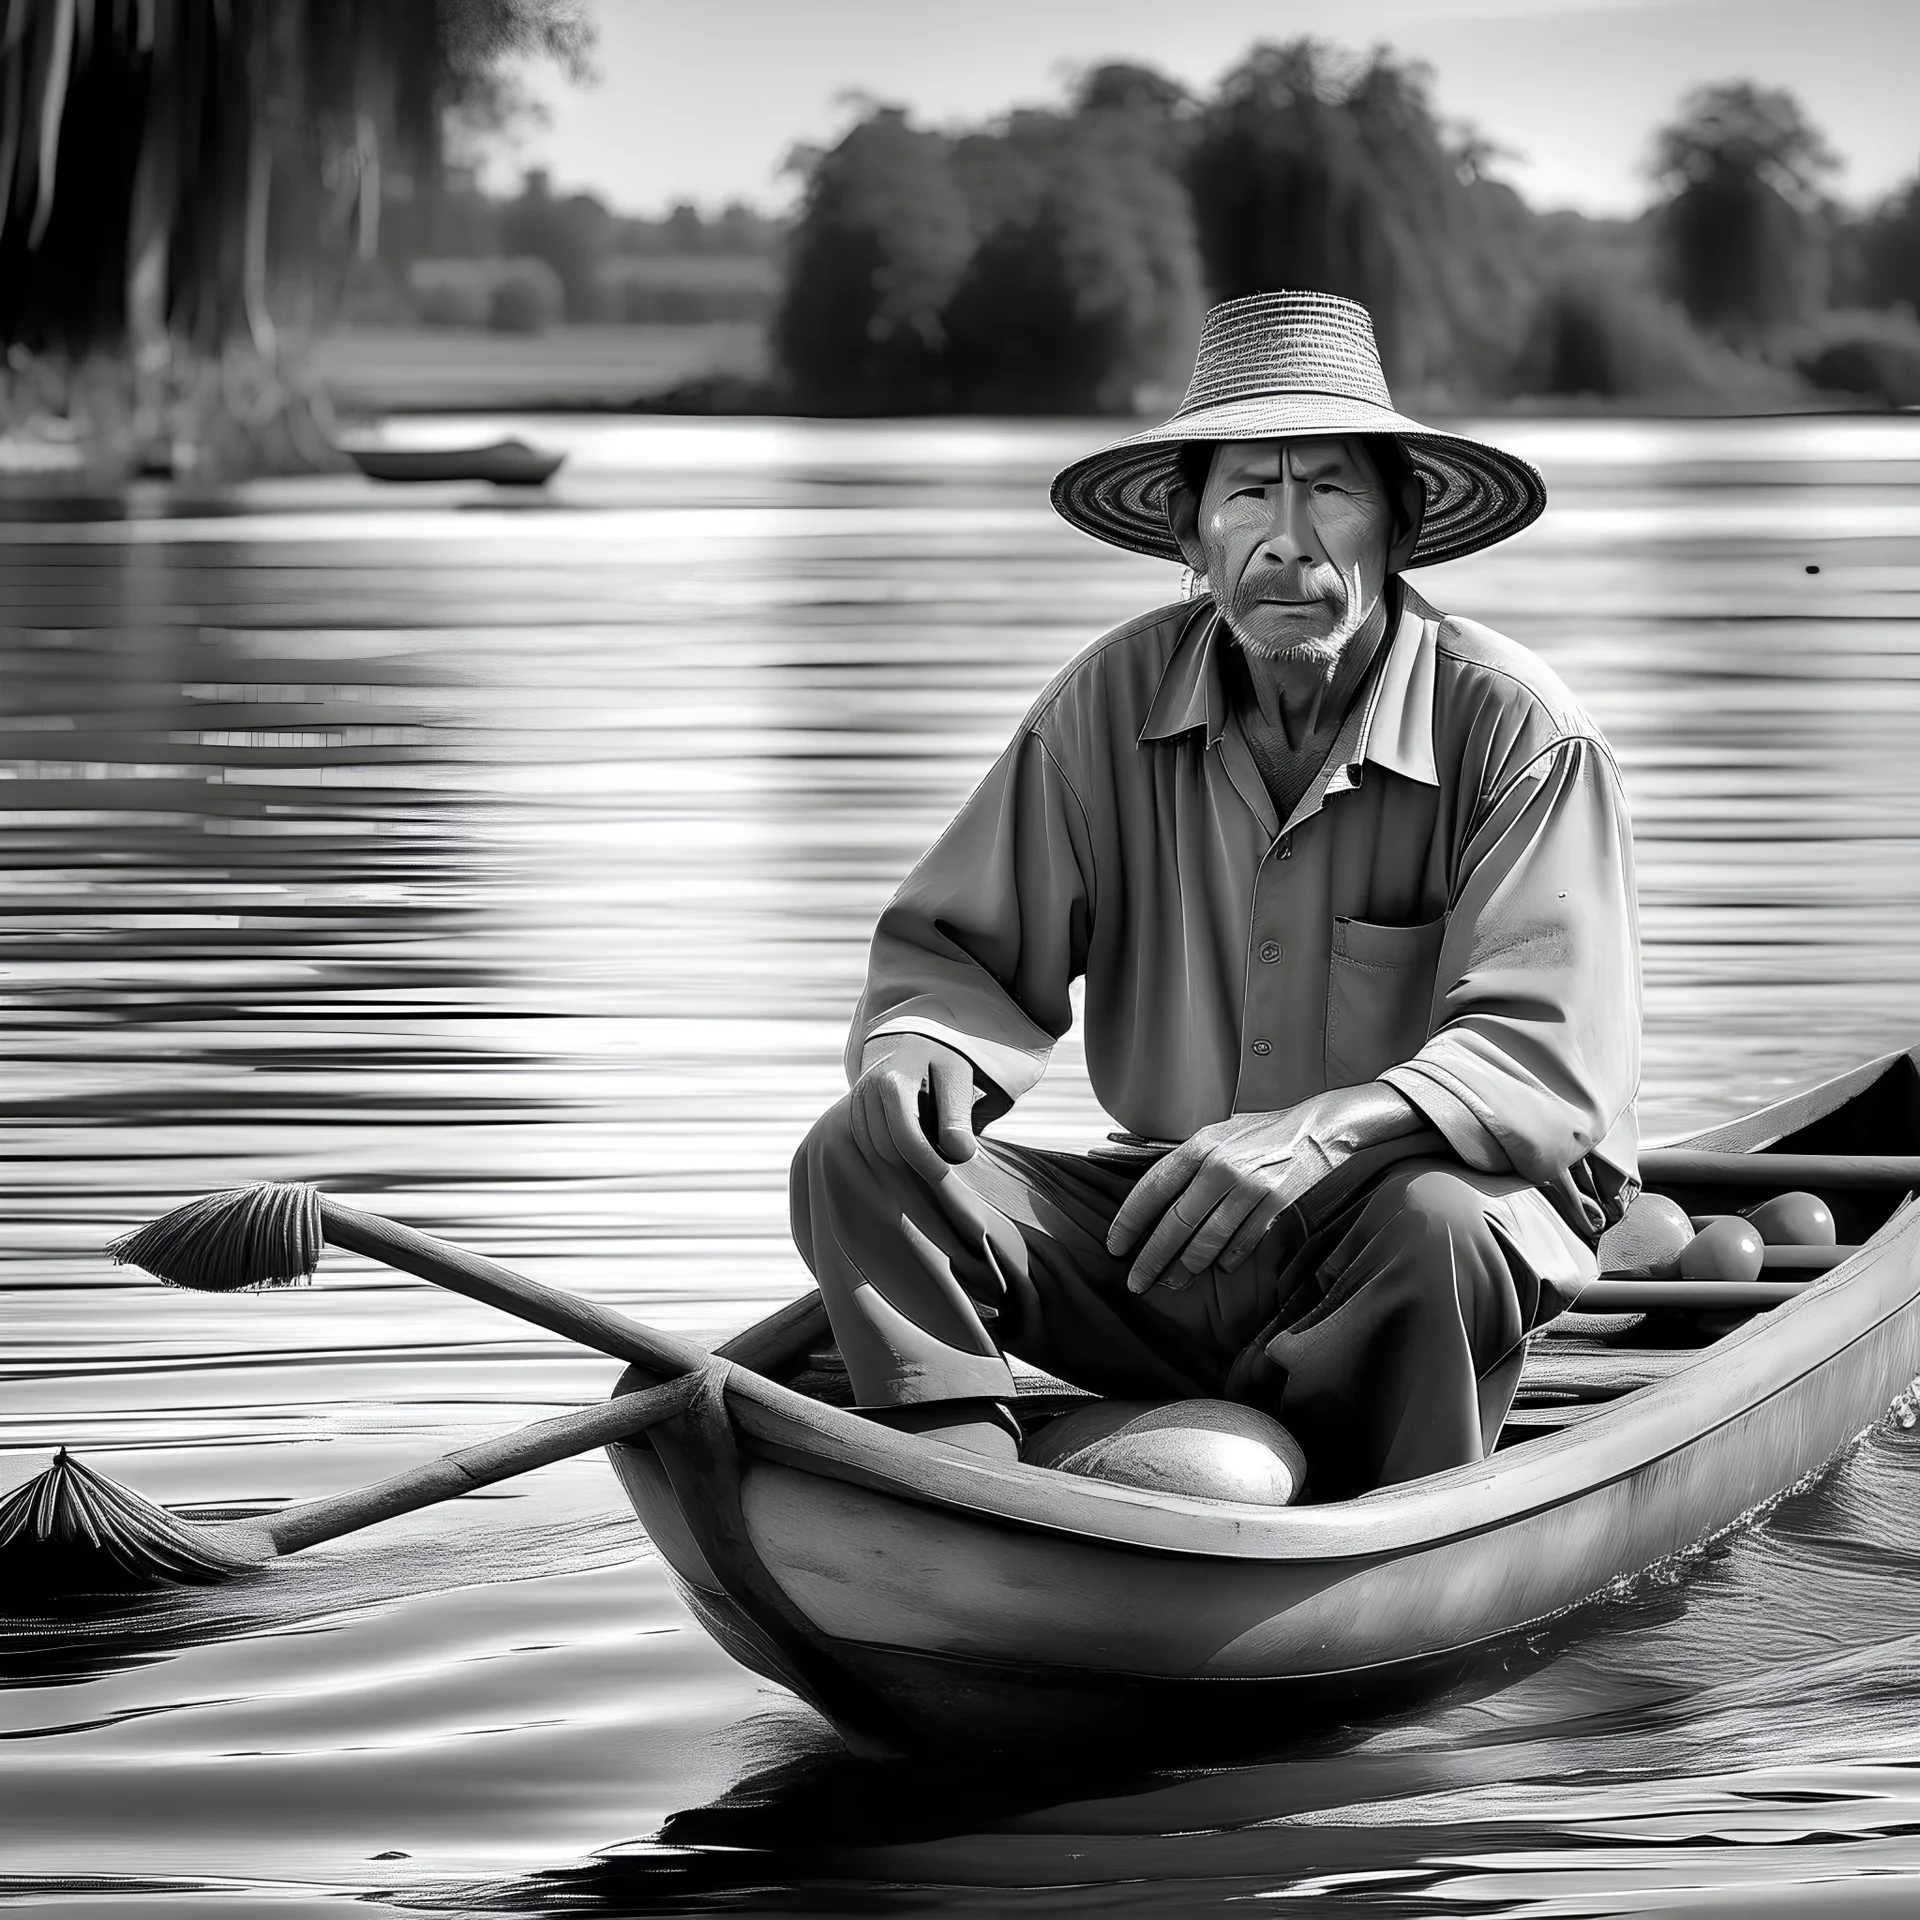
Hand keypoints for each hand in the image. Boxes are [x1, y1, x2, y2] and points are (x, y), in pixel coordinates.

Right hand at [849, 1034, 980, 1185]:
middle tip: (938, 1187)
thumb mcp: (956, 1078)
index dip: (927, 1163)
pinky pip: (864, 1152)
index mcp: (891, 1081)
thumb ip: (957, 1115)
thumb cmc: (939, 1061)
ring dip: (897, 1173)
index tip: (946, 1177)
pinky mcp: (849, 1117)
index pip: (906, 1137)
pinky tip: (907, 1173)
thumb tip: (960, 1153)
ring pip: (872, 1156)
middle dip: (911, 1172)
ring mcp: (853, 1106)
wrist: (910, 1043)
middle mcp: (865, 1093)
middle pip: (885, 1151)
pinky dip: (885, 1167)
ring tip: (924, 1180)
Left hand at [1107, 1083, 1419, 1293]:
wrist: (1318, 1129)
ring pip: (1208, 1240)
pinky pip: (1243, 1243)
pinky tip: (1219, 1268)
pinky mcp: (1276, 1205)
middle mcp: (1220, 1167)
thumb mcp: (1217, 1135)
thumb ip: (1186, 1162)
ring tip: (1173, 1281)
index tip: (1116, 1246)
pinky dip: (1228, 1259)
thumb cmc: (1261, 1135)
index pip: (1152, 1189)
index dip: (1130, 1221)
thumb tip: (1150, 1195)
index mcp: (1199, 1147)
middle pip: (1176, 1223)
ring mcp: (1250, 1187)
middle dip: (1152, 1257)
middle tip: (1137, 1281)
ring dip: (1186, 1266)